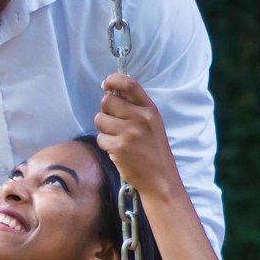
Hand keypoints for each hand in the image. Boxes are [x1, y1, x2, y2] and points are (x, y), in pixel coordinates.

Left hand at [93, 75, 180, 201]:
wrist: (160, 178)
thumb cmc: (153, 150)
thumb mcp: (151, 124)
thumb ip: (134, 108)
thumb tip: (110, 93)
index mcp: (149, 109)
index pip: (129, 84)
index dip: (113, 80)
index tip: (106, 84)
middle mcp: (140, 118)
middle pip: (107, 102)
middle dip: (105, 112)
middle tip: (113, 124)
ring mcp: (129, 132)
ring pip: (99, 119)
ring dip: (103, 129)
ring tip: (116, 138)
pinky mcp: (119, 147)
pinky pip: (100, 138)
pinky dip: (105, 144)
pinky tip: (117, 150)